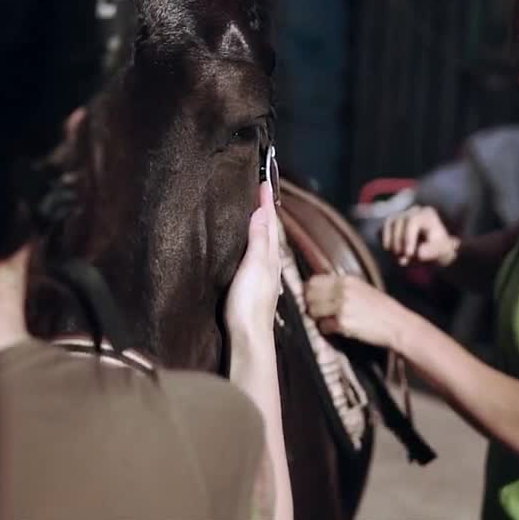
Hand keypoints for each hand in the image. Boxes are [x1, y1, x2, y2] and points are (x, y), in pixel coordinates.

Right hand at [225, 181, 281, 333]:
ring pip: (264, 244)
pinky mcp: (254, 287)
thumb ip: (258, 240)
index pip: (269, 221)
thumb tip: (262, 212)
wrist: (249, 338)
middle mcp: (269, 264)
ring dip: (260, 226)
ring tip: (254, 212)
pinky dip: (255, 243)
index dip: (265, 201)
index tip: (263, 180)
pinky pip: (257, 256)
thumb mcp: (254, 266)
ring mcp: (263, 276)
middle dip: (264, 210)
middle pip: (269, 231)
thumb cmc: (250, 303)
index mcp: (269, 256)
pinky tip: (250, 247)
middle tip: (260, 191)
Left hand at [305, 274, 405, 349]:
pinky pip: (324, 326)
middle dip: (309, 303)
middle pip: (310, 294)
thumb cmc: (383, 309)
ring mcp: (342, 306)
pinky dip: (326, 329)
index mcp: (347, 280)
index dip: (309, 289)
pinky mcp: (343, 323)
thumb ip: (343, 287)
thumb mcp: (364, 289)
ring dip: (316, 317)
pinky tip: (334, 329)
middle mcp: (343, 290)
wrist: (397, 324)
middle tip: (314, 310)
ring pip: (313, 310)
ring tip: (325, 320)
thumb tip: (323, 289)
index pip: (315, 280)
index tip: (309, 296)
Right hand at [381, 205, 458, 266]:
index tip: (408, 254)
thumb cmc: (439, 248)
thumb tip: (419, 253)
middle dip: (399, 241)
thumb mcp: (441, 251)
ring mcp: (402, 214)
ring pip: (390, 222)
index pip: (413, 221)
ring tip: (396, 254)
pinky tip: (389, 250)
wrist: (434, 248)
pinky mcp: (394, 221)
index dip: (408, 237)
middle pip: (399, 221)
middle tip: (402, 256)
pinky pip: (384, 226)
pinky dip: (385, 238)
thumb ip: (432, 251)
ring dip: (390, 240)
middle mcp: (414, 210)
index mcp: (427, 214)